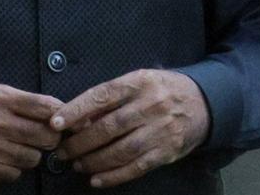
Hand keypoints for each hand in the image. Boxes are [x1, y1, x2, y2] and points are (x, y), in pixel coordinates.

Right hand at [0, 79, 63, 182]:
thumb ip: (19, 100)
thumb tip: (50, 110)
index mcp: (2, 98)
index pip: (47, 108)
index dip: (61, 115)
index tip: (62, 119)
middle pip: (46, 137)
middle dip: (50, 137)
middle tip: (44, 136)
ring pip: (32, 158)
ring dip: (31, 154)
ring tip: (20, 146)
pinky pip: (13, 175)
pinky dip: (14, 169)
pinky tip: (5, 158)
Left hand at [50, 69, 209, 188]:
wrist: (204, 103)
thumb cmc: (163, 90)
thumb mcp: (140, 81)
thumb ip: (112, 97)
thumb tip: (78, 117)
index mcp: (140, 82)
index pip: (102, 95)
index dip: (76, 110)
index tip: (55, 122)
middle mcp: (151, 104)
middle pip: (109, 127)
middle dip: (80, 142)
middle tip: (62, 151)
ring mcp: (160, 129)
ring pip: (120, 150)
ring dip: (94, 161)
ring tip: (77, 164)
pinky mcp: (167, 151)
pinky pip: (136, 167)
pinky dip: (114, 176)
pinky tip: (97, 179)